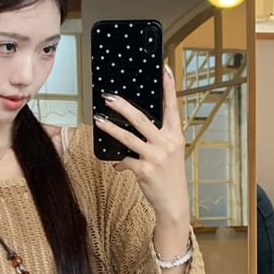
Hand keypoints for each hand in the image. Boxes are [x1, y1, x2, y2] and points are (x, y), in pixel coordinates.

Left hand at [94, 65, 189, 221]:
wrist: (174, 204)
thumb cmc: (170, 176)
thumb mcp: (170, 154)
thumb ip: (155, 140)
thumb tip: (133, 132)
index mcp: (175, 136)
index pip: (172, 107)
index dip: (168, 87)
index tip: (163, 69)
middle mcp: (167, 143)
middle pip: (142, 119)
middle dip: (123, 106)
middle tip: (109, 97)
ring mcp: (156, 156)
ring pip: (128, 137)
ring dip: (110, 128)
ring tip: (98, 120)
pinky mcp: (144, 169)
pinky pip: (124, 160)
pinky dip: (119, 162)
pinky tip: (117, 165)